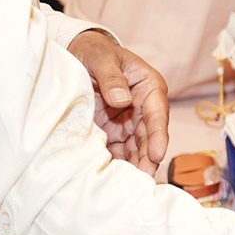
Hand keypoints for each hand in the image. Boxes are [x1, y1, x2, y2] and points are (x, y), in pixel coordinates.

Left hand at [66, 29, 168, 173]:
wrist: (77, 53)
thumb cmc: (94, 51)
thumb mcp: (101, 58)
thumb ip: (111, 77)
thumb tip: (122, 100)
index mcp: (149, 88)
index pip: (157, 115)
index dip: (157, 136)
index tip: (156, 155)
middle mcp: (143, 108)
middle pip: (148, 137)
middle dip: (147, 158)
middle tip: (142, 178)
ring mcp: (128, 121)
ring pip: (136, 148)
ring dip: (134, 164)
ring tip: (127, 184)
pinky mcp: (112, 130)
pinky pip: (117, 150)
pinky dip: (116, 163)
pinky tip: (111, 177)